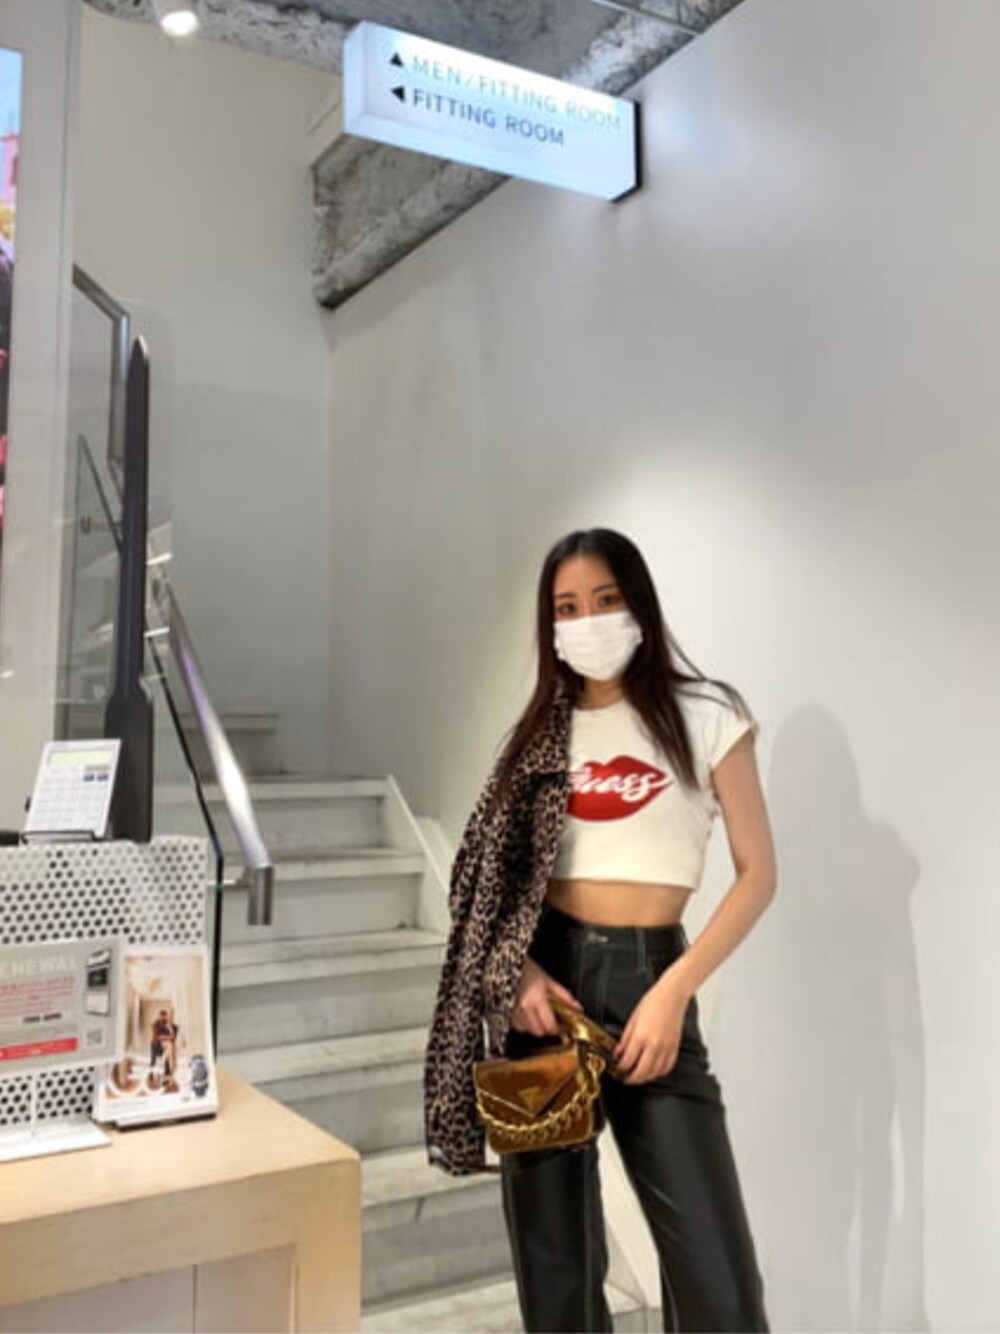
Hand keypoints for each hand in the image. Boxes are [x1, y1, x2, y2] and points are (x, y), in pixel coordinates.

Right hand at [510, 955, 582, 1035]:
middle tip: (548, 1020)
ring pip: (525, 1030)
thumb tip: (577, 1007)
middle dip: (545, 1028)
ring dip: (532, 1026)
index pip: (549, 1025)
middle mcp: (524, 1007)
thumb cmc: (526, 968)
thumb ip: (564, 996)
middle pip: (538, 1031)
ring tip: (535, 1016)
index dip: (555, 1029)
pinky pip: (514, 1026)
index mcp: (537, 999)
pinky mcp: (503, 1011)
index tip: (558, 1026)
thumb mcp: (548, 980)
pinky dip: (520, 1023)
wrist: (506, 961)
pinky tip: (524, 1014)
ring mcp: (512, 1010)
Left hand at [613, 969, 689, 1083]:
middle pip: (641, 1072)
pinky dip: (659, 1072)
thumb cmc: (653, 1002)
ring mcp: (666, 1048)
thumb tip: (618, 1052)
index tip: (616, 1068)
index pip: (627, 1061)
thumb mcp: (632, 1019)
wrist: (672, 996)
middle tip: (625, 1078)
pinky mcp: (675, 1048)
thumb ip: (625, 1038)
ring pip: (654, 1073)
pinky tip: (653, 1071)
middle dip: (631, 1079)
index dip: (620, 1068)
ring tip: (637, 1077)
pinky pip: (667, 1067)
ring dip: (644, 1078)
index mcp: (641, 1036)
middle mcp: (654, 1045)